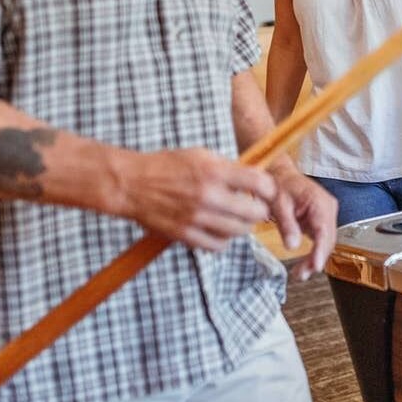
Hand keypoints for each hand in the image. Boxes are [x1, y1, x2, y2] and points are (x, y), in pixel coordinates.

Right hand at [117, 148, 274, 251]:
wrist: (131, 184)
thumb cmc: (166, 165)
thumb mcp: (200, 155)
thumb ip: (228, 167)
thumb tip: (255, 177)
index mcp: (213, 171)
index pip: (259, 183)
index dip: (270, 189)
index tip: (268, 192)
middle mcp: (208, 196)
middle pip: (254, 212)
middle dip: (260, 210)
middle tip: (256, 208)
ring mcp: (196, 218)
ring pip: (239, 231)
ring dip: (243, 226)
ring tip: (238, 218)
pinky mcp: (185, 235)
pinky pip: (218, 246)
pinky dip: (224, 240)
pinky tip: (220, 230)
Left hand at [266, 162, 337, 280]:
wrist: (281, 174)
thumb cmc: (280, 184)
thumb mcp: (278, 204)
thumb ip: (286, 225)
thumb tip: (291, 246)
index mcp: (319, 202)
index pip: (324, 231)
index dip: (320, 250)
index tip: (316, 266)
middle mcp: (328, 208)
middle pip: (328, 239)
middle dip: (316, 259)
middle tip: (302, 275)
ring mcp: (327, 214)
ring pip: (326, 242)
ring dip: (316, 258)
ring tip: (301, 273)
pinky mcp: (322, 219)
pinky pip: (322, 238)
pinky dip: (315, 252)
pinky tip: (306, 263)